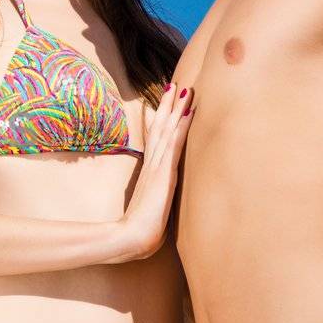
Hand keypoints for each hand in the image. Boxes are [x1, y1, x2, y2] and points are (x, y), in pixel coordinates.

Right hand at [120, 84, 194, 259]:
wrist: (132, 238)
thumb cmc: (140, 231)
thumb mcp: (150, 211)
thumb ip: (154, 201)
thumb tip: (157, 201)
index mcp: (150, 173)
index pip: (156, 140)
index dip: (162, 120)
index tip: (168, 103)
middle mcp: (153, 165)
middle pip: (161, 129)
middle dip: (168, 106)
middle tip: (176, 84)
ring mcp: (158, 168)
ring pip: (168, 132)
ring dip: (177, 110)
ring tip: (184, 89)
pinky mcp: (164, 174)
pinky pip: (176, 145)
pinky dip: (182, 127)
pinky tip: (190, 113)